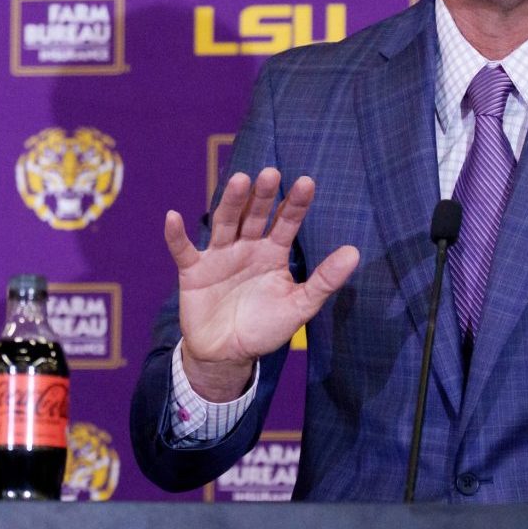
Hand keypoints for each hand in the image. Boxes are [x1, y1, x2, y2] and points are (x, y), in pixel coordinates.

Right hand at [163, 168, 358, 399]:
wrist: (227, 355)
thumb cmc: (265, 328)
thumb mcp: (299, 307)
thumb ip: (324, 280)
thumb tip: (354, 253)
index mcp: (273, 252)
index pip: (286, 222)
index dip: (295, 203)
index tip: (307, 182)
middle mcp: (246, 247)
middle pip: (254, 215)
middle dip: (263, 196)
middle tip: (271, 173)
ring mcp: (219, 256)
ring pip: (225, 223)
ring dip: (231, 203)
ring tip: (240, 181)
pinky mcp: (193, 272)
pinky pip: (184, 251)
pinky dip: (176, 236)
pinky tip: (173, 217)